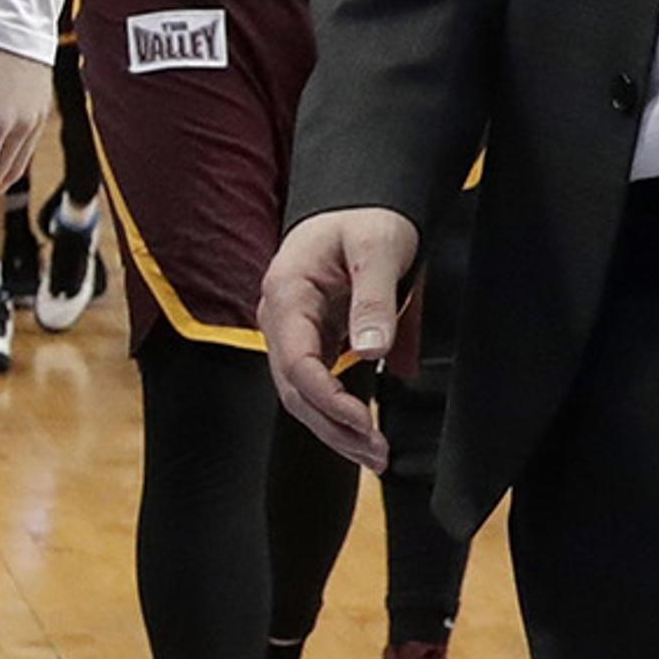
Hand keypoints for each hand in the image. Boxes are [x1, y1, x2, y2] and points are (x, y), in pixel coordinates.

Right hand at [259, 206, 422, 469]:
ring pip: (302, 393)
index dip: (327, 399)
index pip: (296, 363)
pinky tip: (362, 431)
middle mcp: (280, 318)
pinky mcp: (311, 338)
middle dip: (333, 427)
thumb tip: (371, 352)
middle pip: (294, 389)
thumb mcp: (379, 248)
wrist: (361, 203)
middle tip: (377, 453)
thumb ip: (373, 300)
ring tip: (375, 454)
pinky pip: (316, 384)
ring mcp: (291, 331)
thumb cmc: (368, 217)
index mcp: (287, 294)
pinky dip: (337, 411)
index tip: (362, 423)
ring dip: (334, 427)